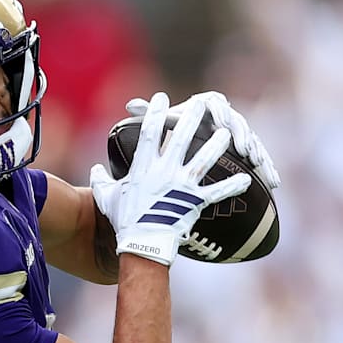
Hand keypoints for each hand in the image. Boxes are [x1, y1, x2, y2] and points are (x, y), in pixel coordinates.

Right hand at [90, 93, 250, 265]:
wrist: (142, 245)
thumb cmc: (123, 220)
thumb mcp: (106, 197)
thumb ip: (100, 180)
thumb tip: (94, 169)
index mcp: (143, 168)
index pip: (149, 133)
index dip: (154, 112)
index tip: (160, 97)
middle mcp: (164, 172)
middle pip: (180, 139)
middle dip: (191, 119)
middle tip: (202, 103)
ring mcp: (181, 187)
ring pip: (203, 160)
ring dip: (217, 145)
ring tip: (227, 132)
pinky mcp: (195, 203)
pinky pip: (217, 193)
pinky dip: (232, 186)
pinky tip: (247, 179)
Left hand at [125, 91, 280, 188]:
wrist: (193, 143)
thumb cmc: (177, 131)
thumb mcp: (164, 126)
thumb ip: (151, 116)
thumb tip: (130, 105)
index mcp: (205, 107)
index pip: (214, 103)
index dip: (218, 111)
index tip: (218, 122)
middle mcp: (224, 118)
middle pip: (235, 121)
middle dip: (238, 132)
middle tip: (240, 144)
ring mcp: (239, 134)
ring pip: (251, 140)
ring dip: (254, 149)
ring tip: (255, 161)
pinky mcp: (249, 151)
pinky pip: (261, 158)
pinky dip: (268, 168)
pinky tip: (273, 181)